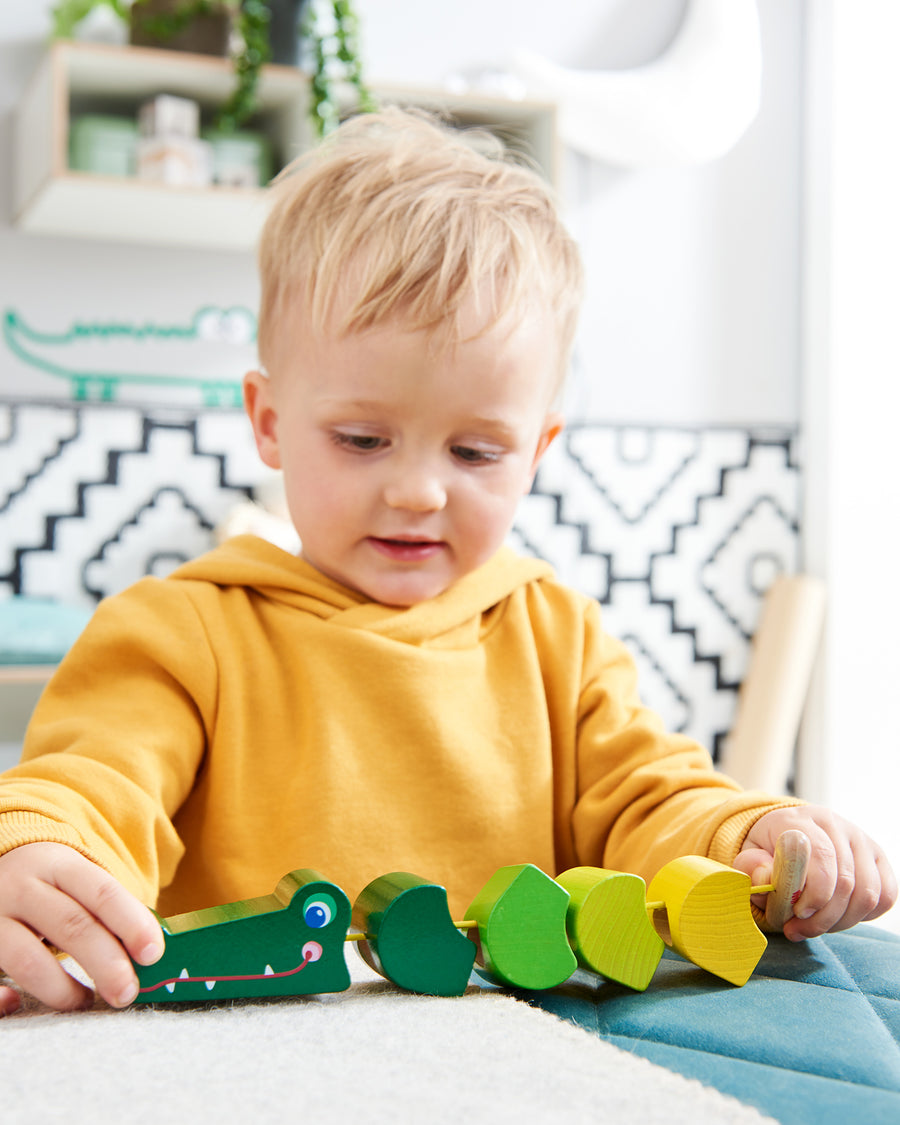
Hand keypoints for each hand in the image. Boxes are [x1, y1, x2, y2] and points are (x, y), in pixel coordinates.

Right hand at [0, 843, 163, 1014]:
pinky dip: (2, 998)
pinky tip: (19, 1004)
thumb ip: (105, 907)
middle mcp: (21, 886)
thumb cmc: (47, 883)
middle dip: (106, 964)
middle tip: (127, 993)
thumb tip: (148, 950)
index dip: (132, 923)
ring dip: (62, 989)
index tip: (153, 954)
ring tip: (84, 1001)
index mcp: (58, 864)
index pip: (102, 892)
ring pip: (28, 960)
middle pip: (72, 926)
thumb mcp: (74, 877)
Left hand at [733, 806, 897, 940]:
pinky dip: (864, 916)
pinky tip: (837, 916)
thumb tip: (767, 878)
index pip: (821, 856)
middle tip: (796, 929)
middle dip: (822, 918)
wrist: (787, 836)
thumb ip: (751, 868)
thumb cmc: (766, 851)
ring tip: (813, 926)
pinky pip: (885, 896)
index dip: (814, 893)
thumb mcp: (748, 857)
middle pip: (845, 882)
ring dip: (840, 921)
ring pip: (867, 894)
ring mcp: (860, 840)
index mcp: (799, 820)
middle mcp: (834, 824)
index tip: (796, 914)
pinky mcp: (877, 858)